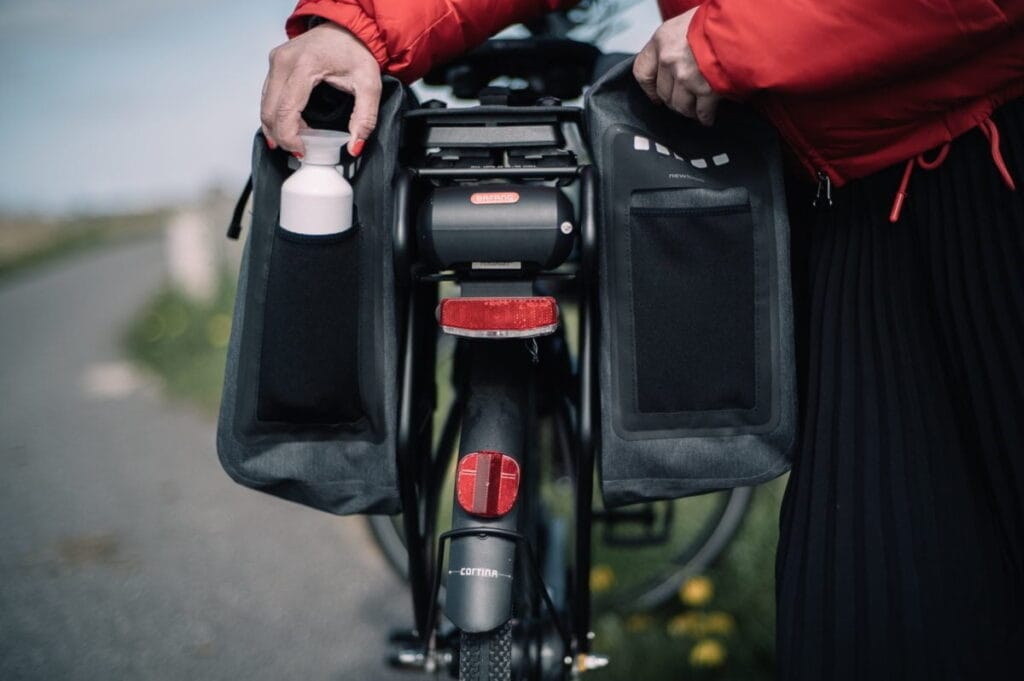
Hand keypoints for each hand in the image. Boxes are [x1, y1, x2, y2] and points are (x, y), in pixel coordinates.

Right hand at [261, 22, 380, 155]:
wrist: (348, 27)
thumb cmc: (356, 51)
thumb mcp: (369, 85)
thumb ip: (364, 119)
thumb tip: (354, 147)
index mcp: (304, 65)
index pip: (286, 111)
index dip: (290, 137)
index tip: (303, 151)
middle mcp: (283, 61)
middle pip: (269, 111)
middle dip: (281, 136)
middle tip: (300, 149)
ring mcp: (276, 60)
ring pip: (265, 105)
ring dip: (277, 127)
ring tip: (299, 138)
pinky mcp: (274, 62)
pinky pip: (268, 96)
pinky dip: (276, 114)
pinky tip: (294, 124)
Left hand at [633, 8, 721, 125]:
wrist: (745, 23)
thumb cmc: (719, 19)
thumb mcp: (688, 22)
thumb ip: (677, 43)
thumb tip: (676, 60)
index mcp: (662, 40)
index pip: (642, 72)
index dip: (649, 88)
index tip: (655, 95)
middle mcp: (670, 59)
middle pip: (664, 93)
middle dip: (674, 100)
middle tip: (684, 100)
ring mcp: (687, 77)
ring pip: (681, 106)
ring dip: (689, 110)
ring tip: (697, 108)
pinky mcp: (707, 90)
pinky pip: (702, 112)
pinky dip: (706, 117)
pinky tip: (708, 117)